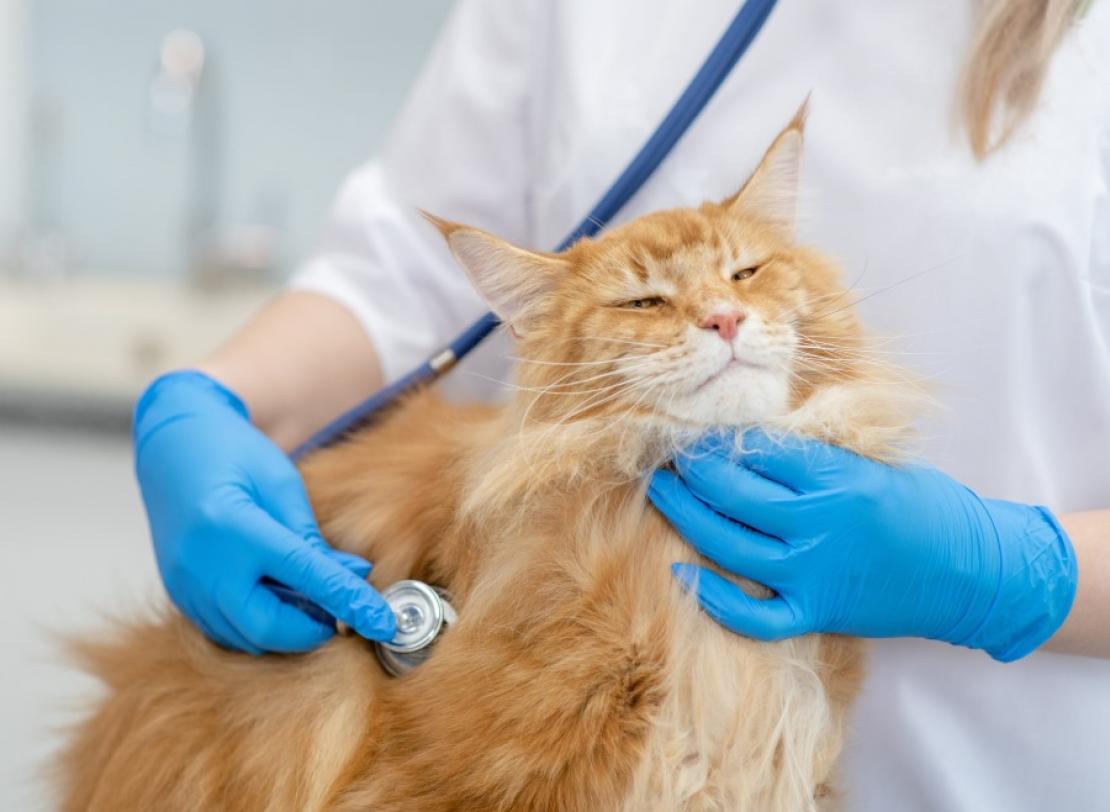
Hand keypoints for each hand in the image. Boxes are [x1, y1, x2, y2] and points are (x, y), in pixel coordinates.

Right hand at [134, 370, 395, 653]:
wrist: (171, 446)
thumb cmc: (234, 453)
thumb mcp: (282, 486)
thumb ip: (313, 539)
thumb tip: (355, 577)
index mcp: (236, 528)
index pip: (307, 578)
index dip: (351, 603)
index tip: (384, 623)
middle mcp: (204, 566)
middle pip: (269, 628)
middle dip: (313, 630)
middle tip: (342, 614)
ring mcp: (186, 585)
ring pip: (246, 636)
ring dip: (287, 629)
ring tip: (313, 601)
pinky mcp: (179, 593)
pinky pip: (225, 628)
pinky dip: (259, 622)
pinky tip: (281, 599)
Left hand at [648, 430, 1076, 661]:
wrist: (972, 570)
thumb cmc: (924, 508)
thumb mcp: (875, 466)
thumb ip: (817, 458)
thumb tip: (749, 441)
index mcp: (838, 479)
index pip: (760, 450)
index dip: (720, 438)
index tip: (697, 429)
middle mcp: (821, 524)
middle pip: (734, 492)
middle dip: (692, 469)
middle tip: (669, 455)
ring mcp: (816, 572)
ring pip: (729, 544)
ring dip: (686, 515)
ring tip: (661, 490)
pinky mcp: (818, 612)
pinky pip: (753, 615)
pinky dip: (713, 599)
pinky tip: (679, 572)